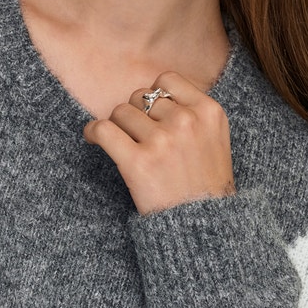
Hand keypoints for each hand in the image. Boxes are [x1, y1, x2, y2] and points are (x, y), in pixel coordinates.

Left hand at [83, 71, 234, 214]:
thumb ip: (192, 112)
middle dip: (136, 114)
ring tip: (122, 145)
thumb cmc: (205, 186)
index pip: (167, 79)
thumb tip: (151, 93)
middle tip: (138, 138)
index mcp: (209, 112)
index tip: (149, 113)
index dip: (154, 95)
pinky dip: (92, 132)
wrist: (202, 228)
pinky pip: (103, 129)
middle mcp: (186, 121)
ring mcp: (162, 141)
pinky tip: (93, 139)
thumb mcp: (215, 139)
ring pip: (120, 112)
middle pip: (140, 96)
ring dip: (117, 126)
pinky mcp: (138, 162)